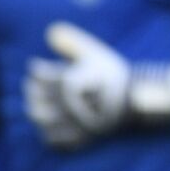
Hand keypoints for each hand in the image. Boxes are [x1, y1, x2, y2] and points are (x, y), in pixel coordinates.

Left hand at [23, 22, 169, 148]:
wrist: (137, 99)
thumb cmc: (112, 74)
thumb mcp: (95, 53)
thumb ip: (72, 42)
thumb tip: (50, 31)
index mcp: (75, 81)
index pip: (43, 76)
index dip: (36, 71)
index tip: (35, 67)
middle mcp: (73, 104)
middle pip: (40, 99)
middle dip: (33, 91)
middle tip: (32, 85)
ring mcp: (76, 122)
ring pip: (43, 120)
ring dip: (36, 111)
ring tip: (35, 104)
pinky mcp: (81, 137)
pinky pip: (55, 139)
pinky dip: (48, 132)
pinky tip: (47, 124)